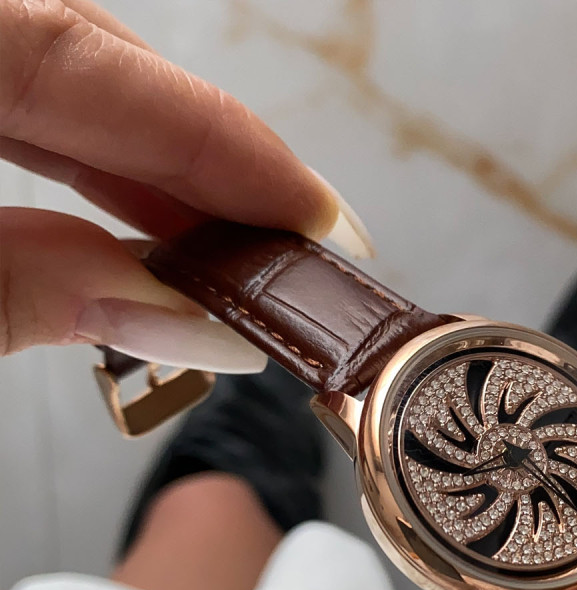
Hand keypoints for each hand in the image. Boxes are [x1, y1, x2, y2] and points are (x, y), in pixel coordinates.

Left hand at [0, 0, 370, 370]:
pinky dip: (78, 165)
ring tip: (223, 257)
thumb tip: (167, 315)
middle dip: (204, 165)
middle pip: (94, 59)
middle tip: (286, 254)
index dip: (227, 145)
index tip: (318, 217)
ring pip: (57, 78)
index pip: (98, 63)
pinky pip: (11, 100)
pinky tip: (128, 222)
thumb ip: (17, 293)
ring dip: (147, 174)